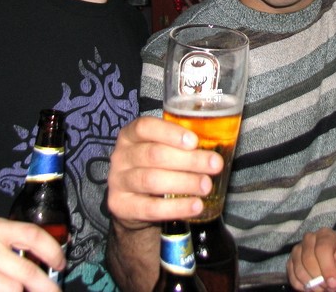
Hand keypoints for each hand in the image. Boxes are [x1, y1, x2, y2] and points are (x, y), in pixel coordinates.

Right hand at [107, 116, 223, 225]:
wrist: (134, 203)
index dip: (170, 133)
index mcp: (130, 135)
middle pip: (154, 154)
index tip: (194, 141)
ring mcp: (118, 182)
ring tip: (206, 185)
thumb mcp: (162, 150)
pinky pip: (151, 208)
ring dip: (184, 182)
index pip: (145, 127)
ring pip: (152, 180)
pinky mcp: (121, 206)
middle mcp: (121, 156)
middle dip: (188, 160)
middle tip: (215, 165)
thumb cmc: (155, 167)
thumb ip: (182, 144)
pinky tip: (195, 205)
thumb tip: (217, 144)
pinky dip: (176, 207)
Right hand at [286, 228, 335, 290]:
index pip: (322, 249)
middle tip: (330, 288)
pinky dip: (301, 285)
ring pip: (298, 268)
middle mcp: (309, 239)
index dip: (327, 268)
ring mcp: (299, 249)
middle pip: (308, 259)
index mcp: (326, 235)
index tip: (334, 283)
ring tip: (323, 289)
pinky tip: (313, 288)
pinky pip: (291, 274)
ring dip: (311, 284)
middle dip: (320, 278)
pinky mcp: (292, 261)